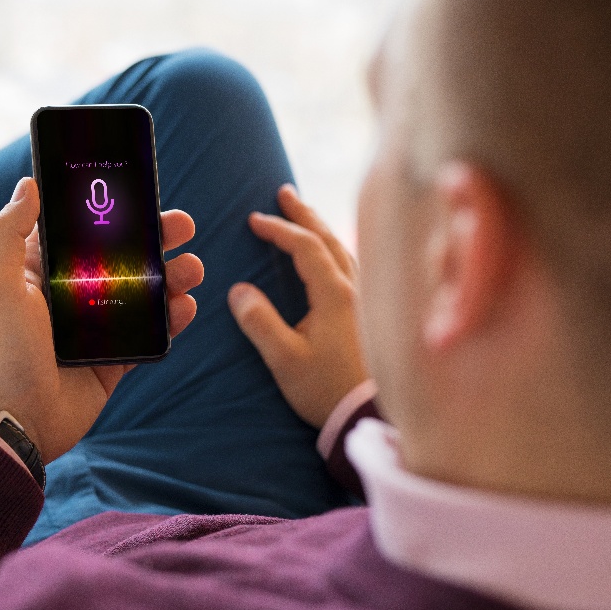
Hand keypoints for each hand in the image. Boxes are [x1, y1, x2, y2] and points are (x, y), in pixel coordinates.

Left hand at [0, 177, 203, 462]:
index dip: (112, 212)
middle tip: (184, 226)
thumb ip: (8, 232)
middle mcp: (68, 297)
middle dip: (156, 239)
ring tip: (192, 269)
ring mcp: (94, 330)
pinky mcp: (113, 363)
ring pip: (143, 294)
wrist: (12, 423)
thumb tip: (28, 184)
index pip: (82, 231)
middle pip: (122, 258)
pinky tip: (186, 306)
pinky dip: (173, 319)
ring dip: (173, 277)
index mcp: (38, 273)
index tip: (142, 194)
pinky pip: (150, 335)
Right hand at [228, 184, 369, 428]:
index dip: (279, 229)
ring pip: (345, 251)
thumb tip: (238, 290)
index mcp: (335, 294)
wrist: (370, 416)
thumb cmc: (327, 389)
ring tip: (305, 217)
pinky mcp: (372, 314)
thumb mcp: (284, 359)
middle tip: (284, 194)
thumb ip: (259, 322)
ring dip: (322, 229)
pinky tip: (331, 256)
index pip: (305, 247)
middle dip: (304, 215)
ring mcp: (368, 300)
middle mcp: (356, 289)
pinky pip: (352, 266)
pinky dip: (335, 250)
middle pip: (329, 239)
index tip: (254, 220)